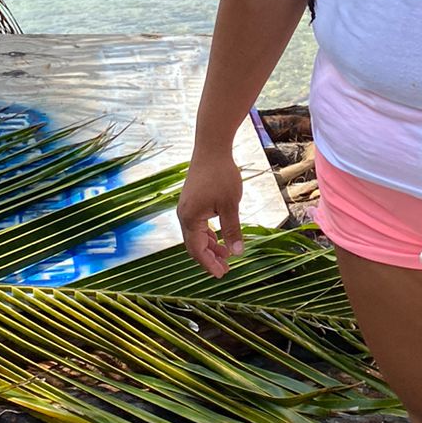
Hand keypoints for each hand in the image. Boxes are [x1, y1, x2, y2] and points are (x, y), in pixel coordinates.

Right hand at [177, 150, 244, 277]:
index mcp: (190, 219)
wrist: (211, 148)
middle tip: (226, 268)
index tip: (221, 274)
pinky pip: (197, 224)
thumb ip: (232, 230)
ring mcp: (186, 207)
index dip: (208, 264)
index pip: (197, 250)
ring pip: (196, 235)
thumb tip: (238, 252)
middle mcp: (184, 215)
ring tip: (226, 254)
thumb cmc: (221, 175)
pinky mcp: (191, 201)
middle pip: (194, 245)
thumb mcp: (231, 204)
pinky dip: (208, 234)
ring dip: (210, 246)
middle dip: (209, 258)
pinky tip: (220, 237)